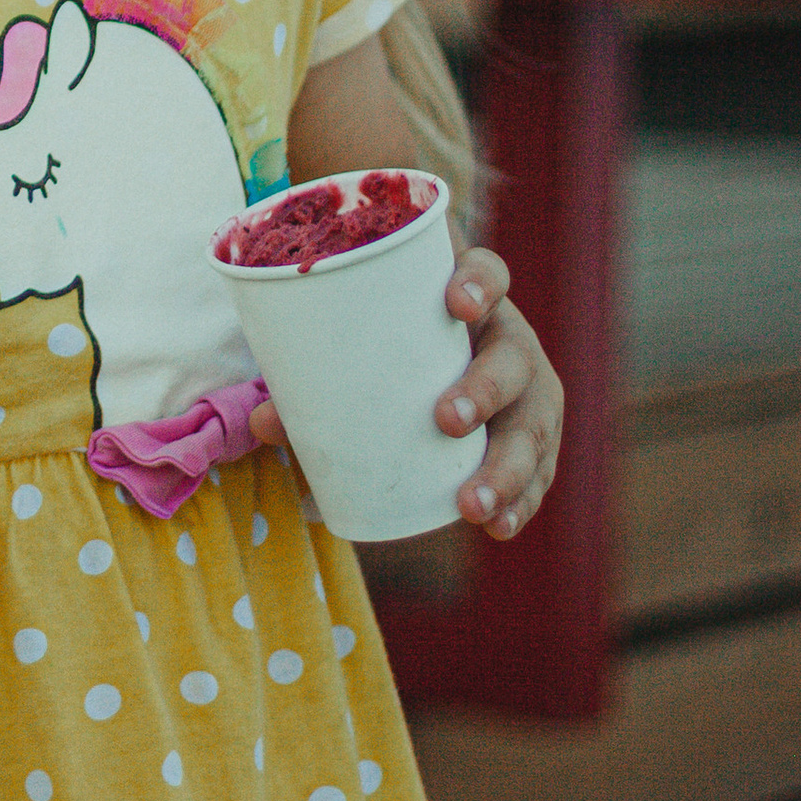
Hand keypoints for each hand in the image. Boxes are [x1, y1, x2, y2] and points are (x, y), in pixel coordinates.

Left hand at [245, 247, 562, 538]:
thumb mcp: (359, 348)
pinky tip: (499, 527)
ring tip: (471, 505)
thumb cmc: (386, 344)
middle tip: (445, 419)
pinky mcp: (531, 438)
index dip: (480, 283)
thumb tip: (262, 423)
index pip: (489, 273)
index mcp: (471, 297)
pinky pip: (538, 470)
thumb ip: (312, 379)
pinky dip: (520, 500)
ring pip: (533, 425)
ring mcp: (528, 392)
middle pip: (515, 358)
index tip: (455, 303)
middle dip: (486, 389)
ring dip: (507, 467)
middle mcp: (510, 340)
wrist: (428, 362)